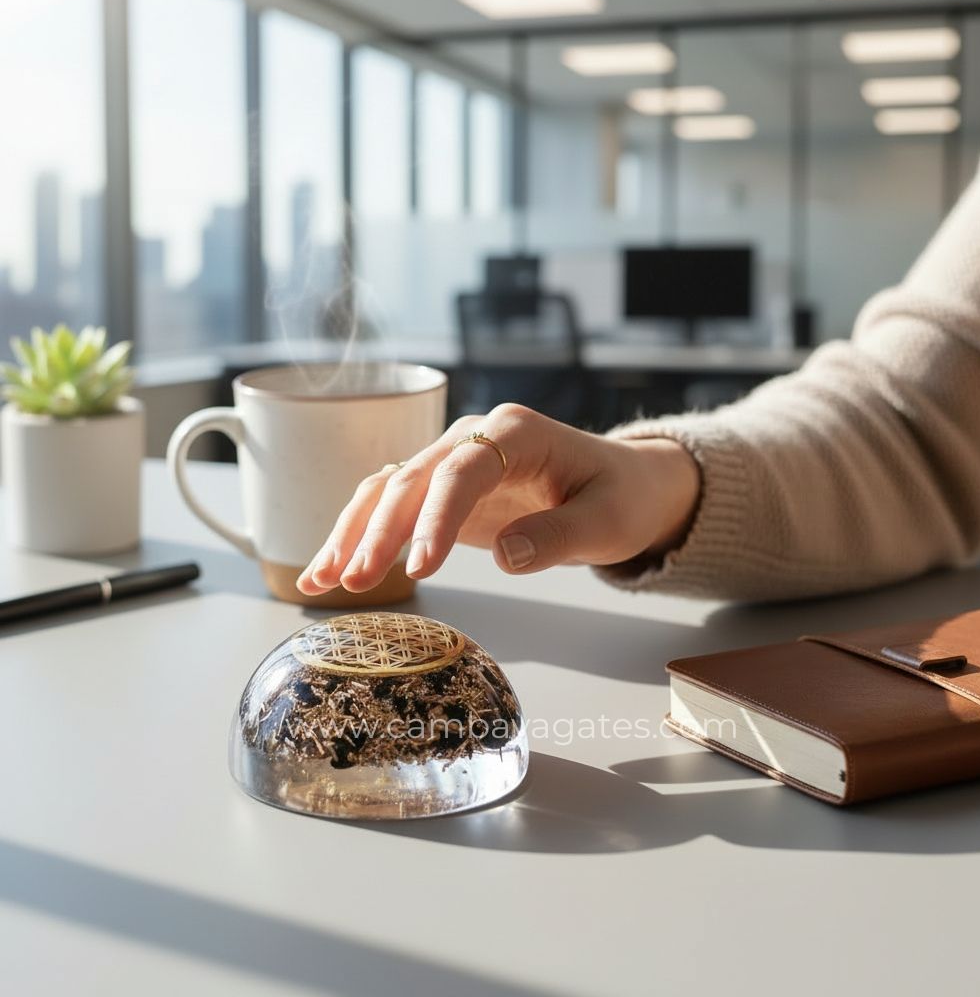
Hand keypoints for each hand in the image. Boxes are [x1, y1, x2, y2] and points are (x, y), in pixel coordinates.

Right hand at [296, 403, 699, 595]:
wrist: (623, 485)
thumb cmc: (620, 497)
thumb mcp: (608, 521)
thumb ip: (559, 536)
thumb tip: (503, 557)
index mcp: (517, 432)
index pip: (463, 470)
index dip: (437, 518)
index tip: (422, 569)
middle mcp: (476, 437)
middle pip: (413, 478)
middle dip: (380, 531)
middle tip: (357, 582)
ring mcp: (454, 461)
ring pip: (388, 490)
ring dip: (352, 533)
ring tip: (320, 582)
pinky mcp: (444, 490)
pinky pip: (392, 507)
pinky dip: (360, 536)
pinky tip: (329, 572)